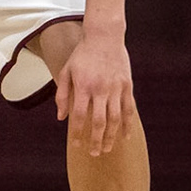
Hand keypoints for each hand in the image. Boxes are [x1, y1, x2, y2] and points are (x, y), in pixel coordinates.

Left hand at [54, 32, 135, 156]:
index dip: (77, 133)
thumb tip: (61, 117)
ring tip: (108, 149)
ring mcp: (116, 88)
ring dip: (112, 136)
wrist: (104, 37)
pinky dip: (128, 124)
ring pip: (116, 118)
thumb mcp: (66, 72)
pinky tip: (125, 136)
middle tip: (94, 154)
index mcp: (83, 86)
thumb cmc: (82, 55)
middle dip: (96, 140)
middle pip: (99, 122)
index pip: (79, 116)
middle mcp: (100, 89)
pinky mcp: (127, 85)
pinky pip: (129, 109)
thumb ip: (63, 95)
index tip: (75, 145)